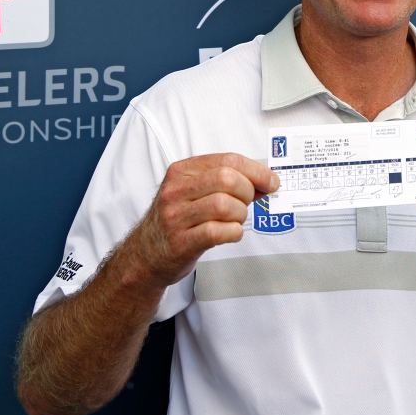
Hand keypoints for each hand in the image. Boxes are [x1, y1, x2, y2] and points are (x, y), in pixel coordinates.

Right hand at [136, 153, 278, 285]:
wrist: (145, 254)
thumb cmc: (176, 220)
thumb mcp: (191, 191)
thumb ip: (223, 182)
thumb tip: (264, 181)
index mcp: (181, 172)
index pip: (228, 160)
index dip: (256, 171)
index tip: (270, 182)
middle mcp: (176, 191)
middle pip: (227, 179)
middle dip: (248, 192)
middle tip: (248, 202)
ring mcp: (176, 217)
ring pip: (225, 205)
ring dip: (241, 214)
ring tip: (235, 219)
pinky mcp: (181, 243)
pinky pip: (218, 232)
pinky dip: (233, 232)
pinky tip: (230, 233)